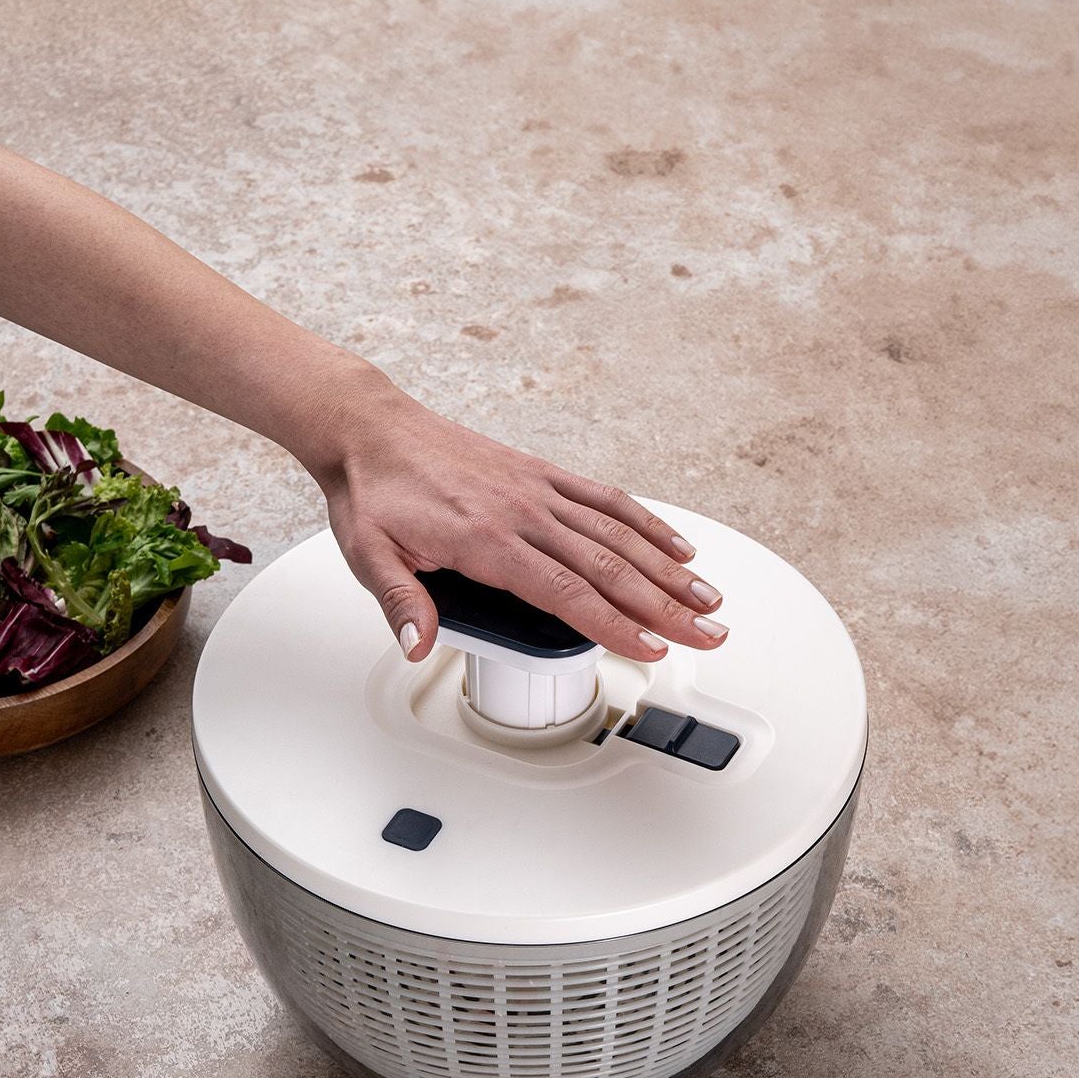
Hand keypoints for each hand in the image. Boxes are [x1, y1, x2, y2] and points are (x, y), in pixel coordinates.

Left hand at [308, 369, 727, 662]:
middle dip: (666, 606)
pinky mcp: (543, 474)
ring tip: (709, 599)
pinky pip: (606, 500)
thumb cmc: (374, 492)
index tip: (651, 647)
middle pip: (610, 568)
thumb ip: (401, 602)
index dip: (614, 624)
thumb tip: (419, 644)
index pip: (566, 592)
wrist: (370, 429)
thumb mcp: (369, 556)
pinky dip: (647, 524)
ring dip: (670, 570)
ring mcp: (539, 490)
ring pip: (620, 535)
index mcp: (486, 539)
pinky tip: (676, 547)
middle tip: (708, 633)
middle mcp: (523, 511)